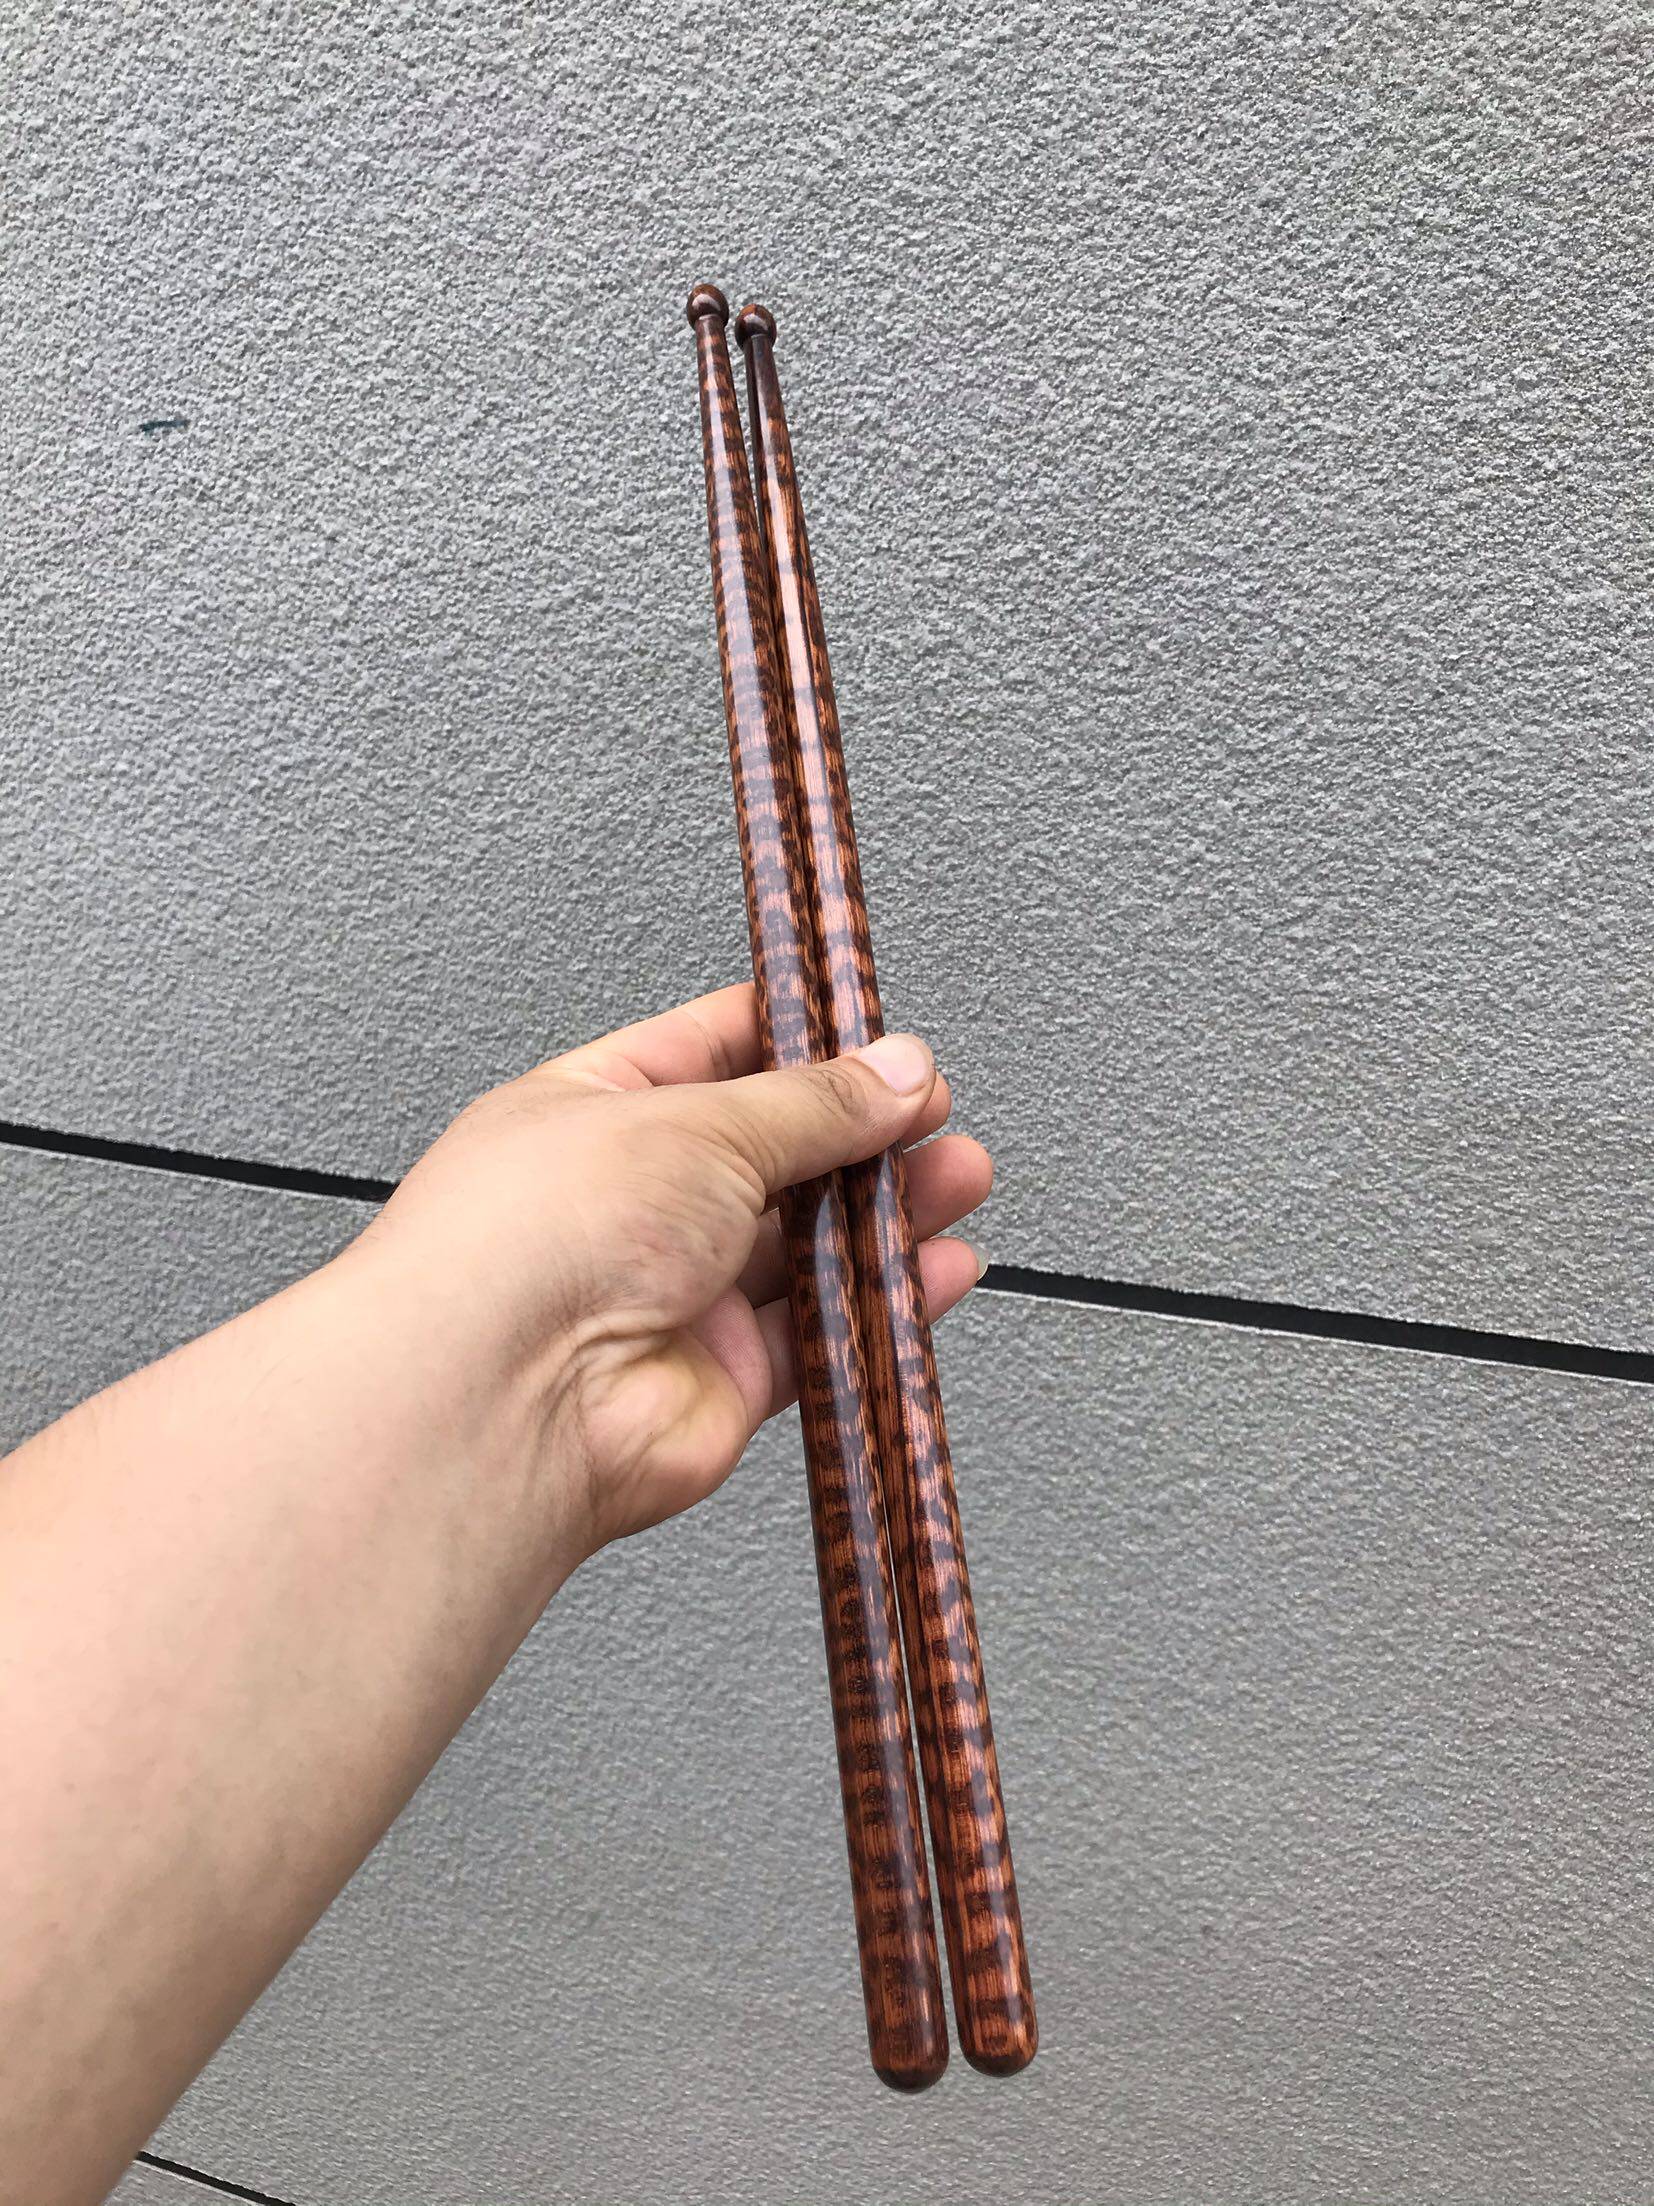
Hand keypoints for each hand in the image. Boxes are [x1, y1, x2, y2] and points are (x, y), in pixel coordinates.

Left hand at [357, 983, 991, 1554]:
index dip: (802, 1039)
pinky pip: (817, 1334)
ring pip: (805, 1245)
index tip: (877, 1034)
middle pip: (774, 1154)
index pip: (715, 1050)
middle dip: (862, 1132)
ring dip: (886, 1214)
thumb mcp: (696, 1122)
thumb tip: (893, 1071)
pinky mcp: (717, 1377)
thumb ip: (812, 1104)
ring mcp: (673, 1293)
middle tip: (932, 1114)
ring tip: (957, 1179)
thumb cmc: (531, 1245)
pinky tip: (934, 1272)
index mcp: (597, 1110)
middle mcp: (631, 1202)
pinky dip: (881, 1304)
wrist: (502, 1403)